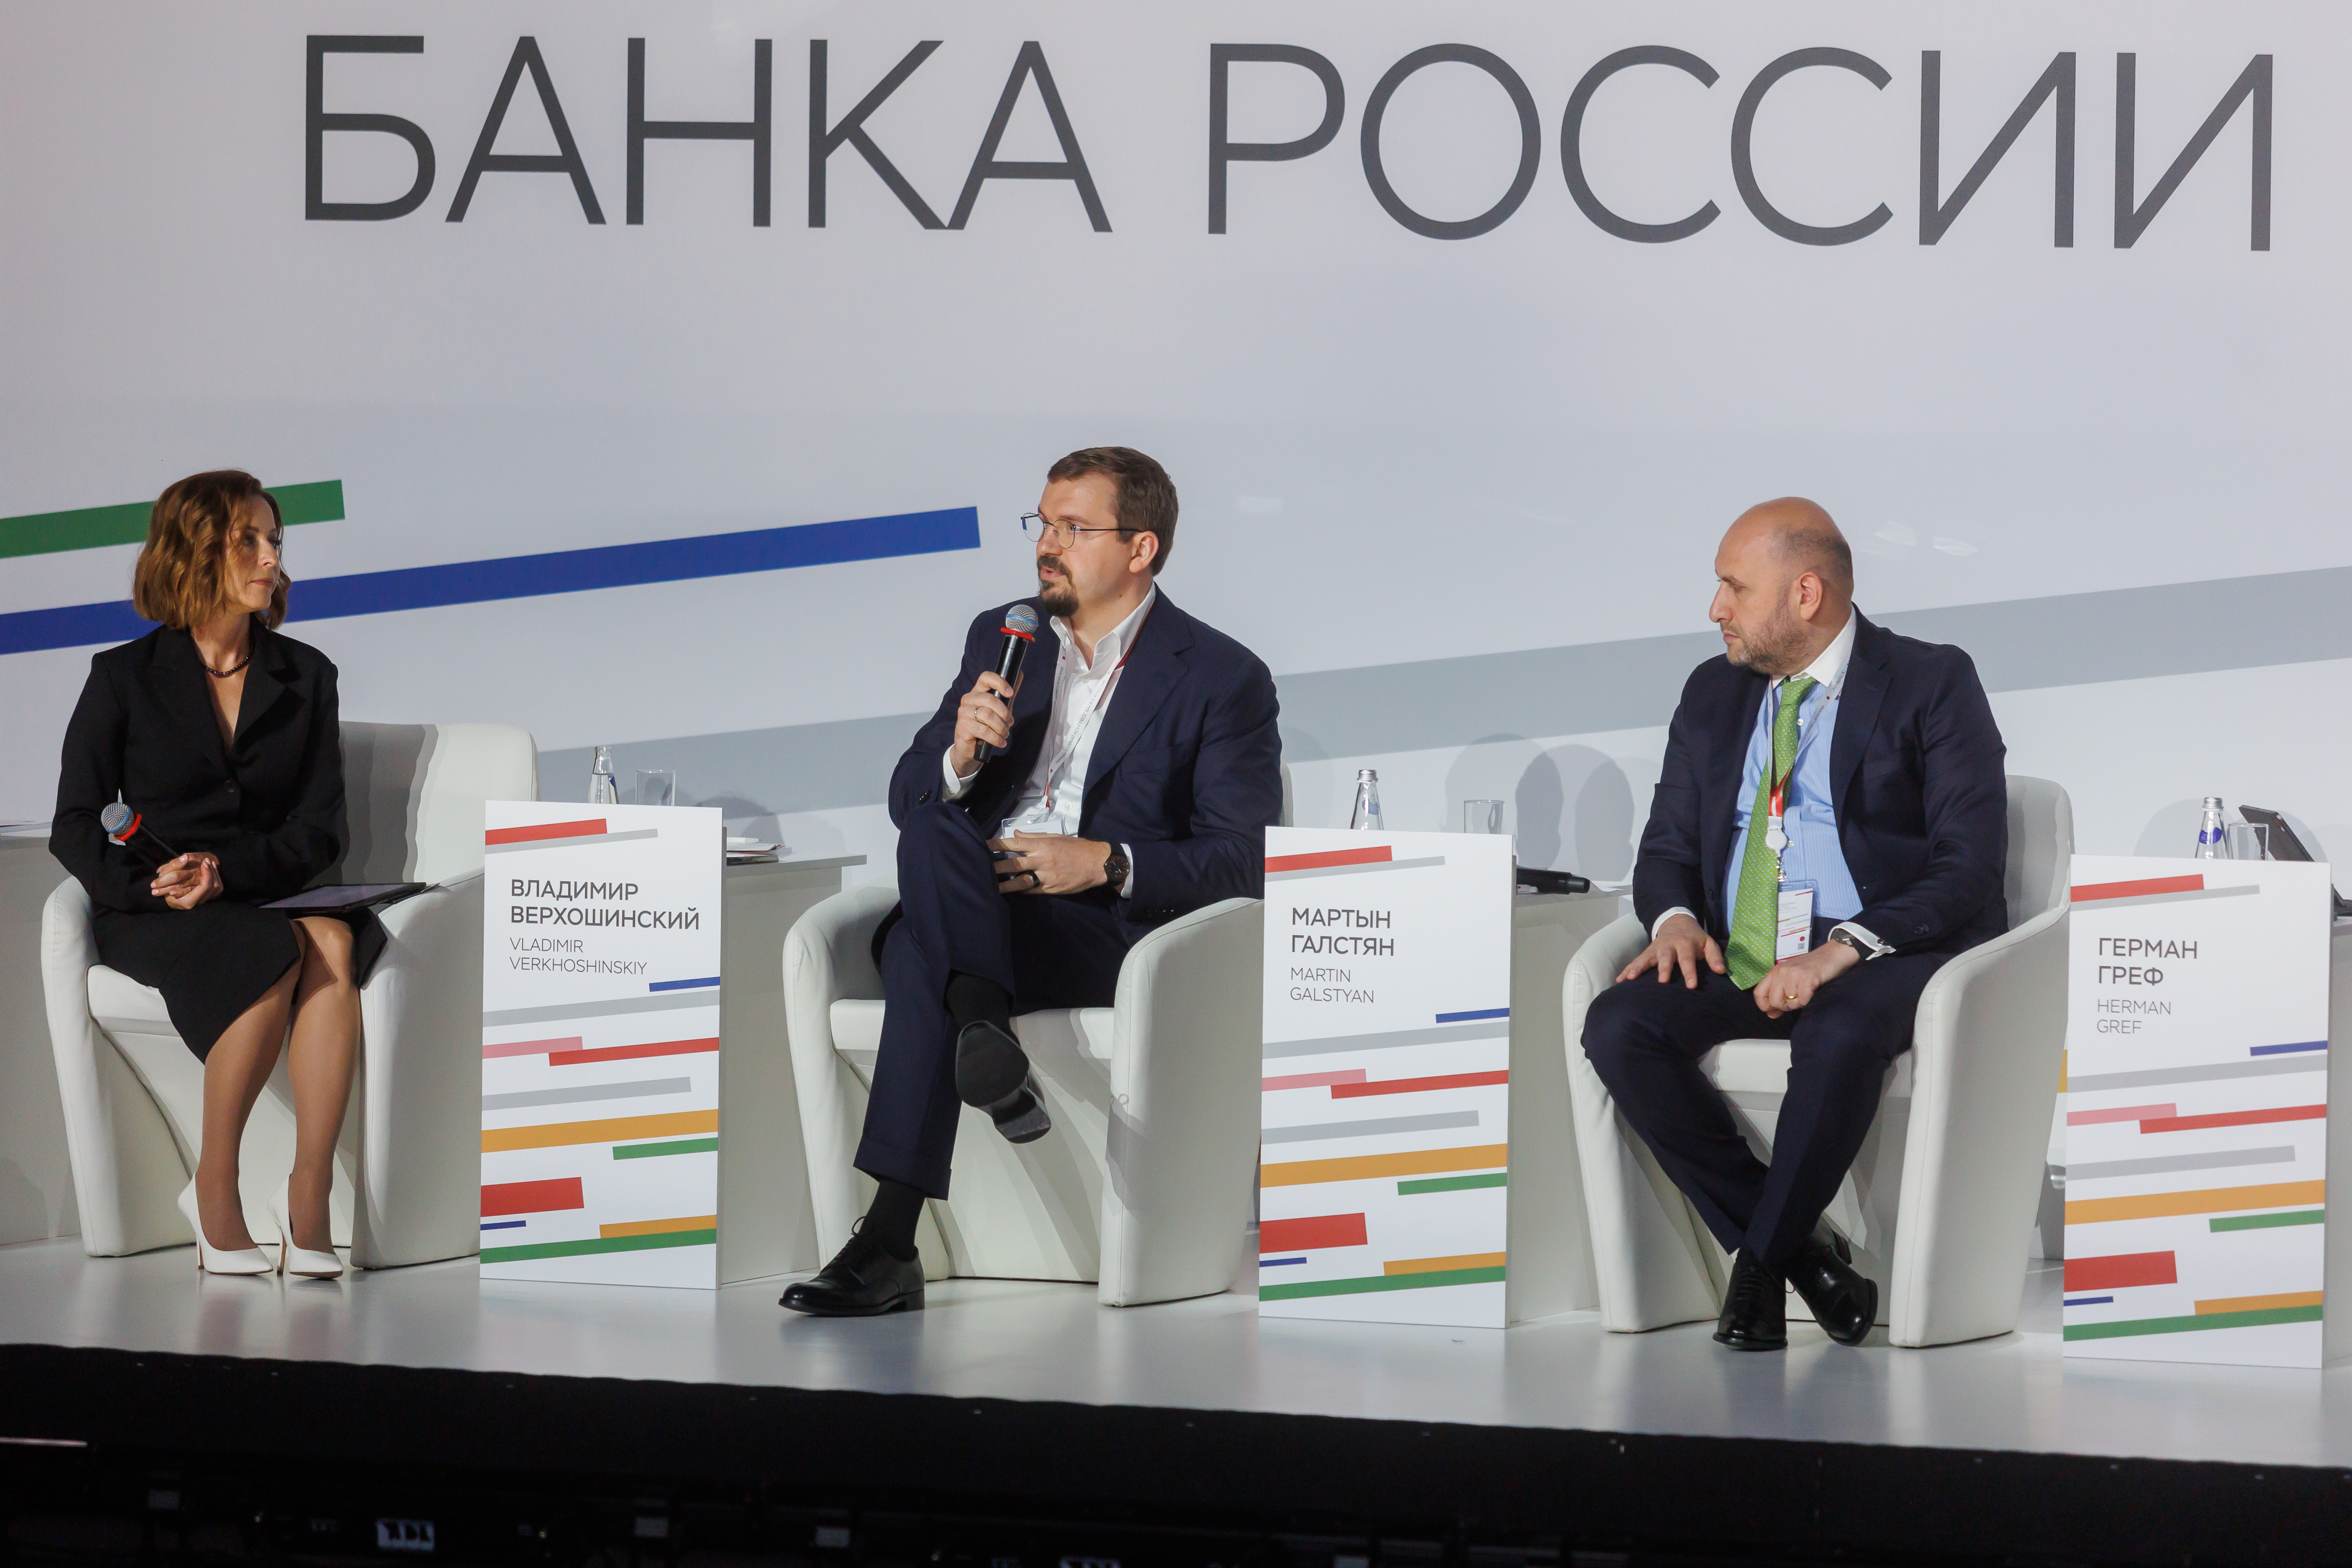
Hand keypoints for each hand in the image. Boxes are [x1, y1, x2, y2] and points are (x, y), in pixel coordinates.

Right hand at [151, 852, 221, 910]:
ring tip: (210, 863)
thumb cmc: (161, 885)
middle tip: (207, 861)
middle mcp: (197, 904)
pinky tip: (211, 869)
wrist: (162, 894)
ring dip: (215, 874)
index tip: (203, 863)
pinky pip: (216, 889)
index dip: (206, 873)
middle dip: (212, 872)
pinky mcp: (204, 898)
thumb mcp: (164, 875)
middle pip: (214, 887)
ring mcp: (202, 901)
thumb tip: (186, 857)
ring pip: (217, 888)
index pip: (205, 887)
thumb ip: (174, 866)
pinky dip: (215, 878)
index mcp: (188, 902)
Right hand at [947, 670, 1021, 779]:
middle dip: (1004, 713)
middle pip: (990, 699)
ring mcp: (963, 712)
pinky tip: (1000, 742)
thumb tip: (1019, 675)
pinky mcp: (962, 726)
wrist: (970, 748)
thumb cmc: (985, 726)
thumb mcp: (999, 709)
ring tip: (1004, 734)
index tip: (1010, 693)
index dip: (999, 682)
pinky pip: (984, 730)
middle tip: (1009, 723)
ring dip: (1001, 727)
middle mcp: (968, 699)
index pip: (985, 677)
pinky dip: (995, 738)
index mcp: (977, 692)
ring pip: (988, 715)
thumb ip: (1007, 695)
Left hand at [990, 833, 1108, 895]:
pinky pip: (1031, 890)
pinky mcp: (1050, 889)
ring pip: (1020, 882)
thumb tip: (1015, 835)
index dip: (996, 845)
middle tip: (981, 869)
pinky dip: (1021, 891)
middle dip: (996, 868)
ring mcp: (1045, 876)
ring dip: (1004, 885)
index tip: (982, 846)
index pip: (1013, 844)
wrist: (1096, 864)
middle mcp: (1041, 861)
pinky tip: (1011, 891)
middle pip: (1013, 865)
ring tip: (991, 887)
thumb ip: (1034, 837)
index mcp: (1042, 845)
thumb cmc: (1076, 848)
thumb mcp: (1055, 837)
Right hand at [1617, 912, 1724, 988]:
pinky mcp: (1647, 952)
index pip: (1687, 959)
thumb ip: (1714, 956)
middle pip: (1666, 958)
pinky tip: (1619, 980)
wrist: (1676, 921)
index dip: (1689, 972)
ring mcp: (1656, 949)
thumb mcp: (1708, 943)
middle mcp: (1668, 946)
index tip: (1692, 986)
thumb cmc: (1694, 938)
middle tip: (1663, 981)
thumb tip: (1721, 971)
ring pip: (1646, 958)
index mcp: (1685, 944)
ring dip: (1638, 968)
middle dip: (1664, 969)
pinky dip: (1627, 969)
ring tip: (1631, 978)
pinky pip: (1636, 961)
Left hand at [1753, 940, 1859, 1018]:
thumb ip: (1779, 996)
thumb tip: (1770, 1015)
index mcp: (1775, 972)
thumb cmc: (1811, 970)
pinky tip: (1812, 990)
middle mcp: (1781, 972)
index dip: (1764, 1005)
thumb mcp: (1791, 980)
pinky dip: (1808, 1000)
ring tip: (1806, 991)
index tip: (1775, 1009)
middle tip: (1796, 998)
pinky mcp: (1807, 978)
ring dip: (1800, 1002)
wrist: (1833, 955)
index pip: (1758, 993)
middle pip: (1774, 1001)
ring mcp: (1794, 974)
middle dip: (1786, 1006)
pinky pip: (1803, 1001)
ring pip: (1790, 1003)